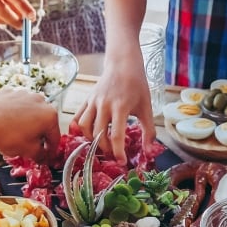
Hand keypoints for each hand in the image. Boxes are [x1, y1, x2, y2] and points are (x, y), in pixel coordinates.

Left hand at [0, 89, 59, 161]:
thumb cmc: (7, 136)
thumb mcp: (29, 151)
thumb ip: (41, 155)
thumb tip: (43, 156)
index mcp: (50, 115)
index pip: (55, 137)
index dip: (51, 150)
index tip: (47, 156)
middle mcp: (41, 101)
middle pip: (44, 122)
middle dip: (39, 134)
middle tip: (31, 145)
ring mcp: (25, 94)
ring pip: (31, 111)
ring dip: (28, 122)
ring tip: (17, 132)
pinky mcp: (10, 92)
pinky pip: (17, 105)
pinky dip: (15, 113)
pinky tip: (7, 122)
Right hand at [72, 50, 155, 164]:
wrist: (123, 64)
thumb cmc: (137, 86)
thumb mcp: (147, 107)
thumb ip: (148, 130)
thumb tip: (148, 151)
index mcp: (120, 107)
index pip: (117, 135)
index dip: (118, 152)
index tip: (122, 162)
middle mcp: (103, 104)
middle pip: (99, 134)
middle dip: (105, 149)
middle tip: (113, 155)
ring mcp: (92, 101)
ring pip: (84, 126)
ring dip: (92, 140)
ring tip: (102, 145)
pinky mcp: (86, 99)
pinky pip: (77, 117)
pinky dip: (80, 129)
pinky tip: (88, 136)